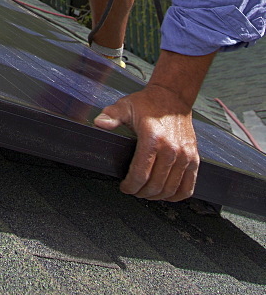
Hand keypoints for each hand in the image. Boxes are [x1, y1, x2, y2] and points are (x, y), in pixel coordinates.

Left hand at [93, 84, 198, 200]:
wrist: (173, 97)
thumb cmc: (148, 103)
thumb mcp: (126, 106)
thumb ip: (111, 116)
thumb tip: (99, 122)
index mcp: (152, 138)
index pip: (140, 174)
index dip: (130, 186)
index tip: (125, 187)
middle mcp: (171, 149)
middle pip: (155, 186)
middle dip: (140, 192)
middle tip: (134, 190)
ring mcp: (185, 156)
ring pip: (170, 190)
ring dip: (156, 196)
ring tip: (146, 191)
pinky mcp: (194, 159)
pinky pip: (187, 187)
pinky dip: (176, 196)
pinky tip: (166, 193)